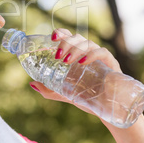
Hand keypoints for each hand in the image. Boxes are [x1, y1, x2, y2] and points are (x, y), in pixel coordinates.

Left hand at [29, 28, 143, 142]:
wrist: (105, 109)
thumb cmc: (85, 96)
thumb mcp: (63, 93)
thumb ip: (48, 89)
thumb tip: (32, 83)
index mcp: (76, 54)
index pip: (68, 36)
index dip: (60, 33)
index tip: (51, 37)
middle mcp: (87, 52)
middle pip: (77, 38)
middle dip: (66, 42)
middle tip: (58, 55)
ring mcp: (100, 57)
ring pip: (88, 43)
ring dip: (75, 49)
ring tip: (66, 60)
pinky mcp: (111, 64)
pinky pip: (102, 53)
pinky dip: (92, 55)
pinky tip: (83, 62)